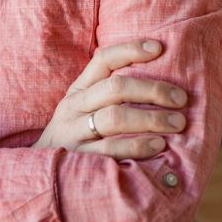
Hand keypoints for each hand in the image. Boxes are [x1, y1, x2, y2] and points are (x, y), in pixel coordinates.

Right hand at [33, 40, 188, 159]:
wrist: (39, 173)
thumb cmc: (75, 136)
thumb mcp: (83, 109)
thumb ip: (109, 95)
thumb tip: (159, 81)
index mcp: (79, 90)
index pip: (103, 60)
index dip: (130, 50)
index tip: (159, 48)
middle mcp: (74, 107)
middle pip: (115, 88)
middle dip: (152, 90)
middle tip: (181, 98)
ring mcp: (74, 133)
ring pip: (114, 117)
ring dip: (151, 118)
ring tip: (178, 123)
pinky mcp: (79, 159)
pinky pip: (110, 150)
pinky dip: (137, 146)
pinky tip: (158, 145)